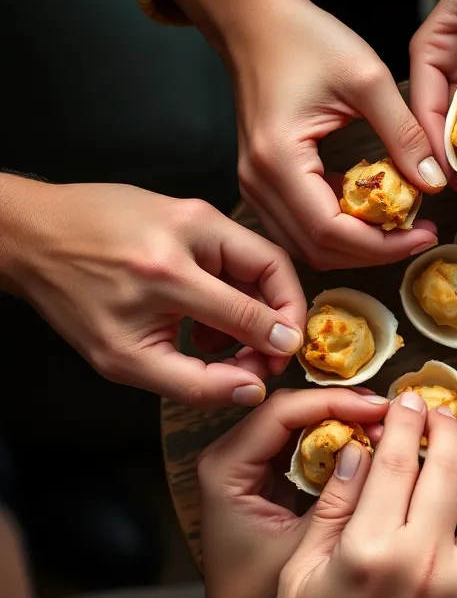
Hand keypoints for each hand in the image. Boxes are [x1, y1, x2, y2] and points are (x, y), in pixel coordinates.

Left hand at [0, 176, 305, 407]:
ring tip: (226, 339)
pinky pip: (235, 247)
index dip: (278, 344)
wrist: (31, 235)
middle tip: (271, 349)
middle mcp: (188, 232)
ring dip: (258, 301)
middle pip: (274, 268)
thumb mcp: (124, 359)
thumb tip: (252, 390)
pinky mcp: (191, 207)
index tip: (281, 364)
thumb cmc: (72, 298)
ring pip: (258, 257)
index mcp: (167, 274)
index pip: (251, 312)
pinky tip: (209, 312)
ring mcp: (192, 212)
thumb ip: (193, 382)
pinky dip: (237, 282)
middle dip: (284, 314)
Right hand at [163, 0, 444, 269]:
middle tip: (422, 234)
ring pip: (310, 247)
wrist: (254, 20)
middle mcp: (259, 183)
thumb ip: (404, 133)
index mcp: (280, 159)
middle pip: (320, 251)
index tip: (426, 233)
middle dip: (376, 252)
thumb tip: (435, 184)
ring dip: (359, 247)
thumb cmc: (305, 37)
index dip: (383, 245)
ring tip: (404, 226)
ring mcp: (256, 187)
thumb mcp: (367, 77)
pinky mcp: (264, 184)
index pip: (332, 232)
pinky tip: (376, 212)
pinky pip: (304, 228)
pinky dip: (343, 231)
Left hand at [195, 388, 388, 597]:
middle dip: (345, 408)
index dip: (334, 404)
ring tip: (392, 429)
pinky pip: (307, 442)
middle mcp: (231, 457)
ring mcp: (249, 464)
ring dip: (346, 422)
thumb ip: (339, 501)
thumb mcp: (305, 549)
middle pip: (293, 409)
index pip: (282, 412)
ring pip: (302, 422)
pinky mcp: (268, 475)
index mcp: (225, 470)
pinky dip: (341, 442)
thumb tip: (381, 451)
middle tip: (395, 417)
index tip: (380, 411)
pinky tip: (376, 447)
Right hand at [252, 390, 456, 597]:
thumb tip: (362, 449)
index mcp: (372, 550)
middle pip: (453, 469)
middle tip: (438, 412)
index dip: (405, 419)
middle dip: (445, 427)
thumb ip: (335, 505)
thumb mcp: (301, 571)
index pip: (400, 457)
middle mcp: (428, 566)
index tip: (407, 399)